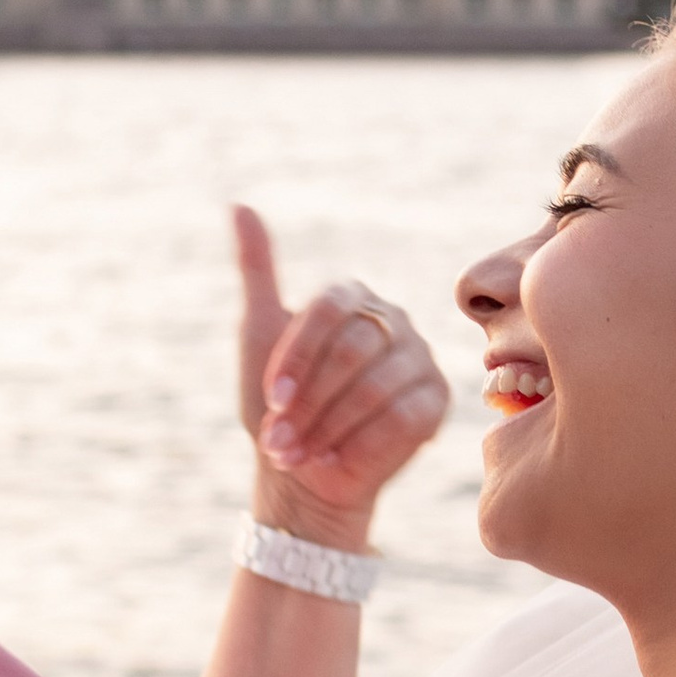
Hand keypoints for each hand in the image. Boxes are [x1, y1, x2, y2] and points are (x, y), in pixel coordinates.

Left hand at [233, 206, 447, 544]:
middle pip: (352, 350)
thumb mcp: (258, 335)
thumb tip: (239, 205)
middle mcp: (391, 319)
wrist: (305, 471)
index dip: (296, 357)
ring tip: (297, 455)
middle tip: (279, 440)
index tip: (271, 399)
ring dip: (327, 428)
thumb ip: (257, 270)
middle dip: (309, 401)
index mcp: (351, 297)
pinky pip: (402, 418)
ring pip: (376, 388)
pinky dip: (360, 445)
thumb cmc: (279, 404)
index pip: (328, 309)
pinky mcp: (437, 399)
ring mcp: (419, 358)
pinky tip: (333, 459)